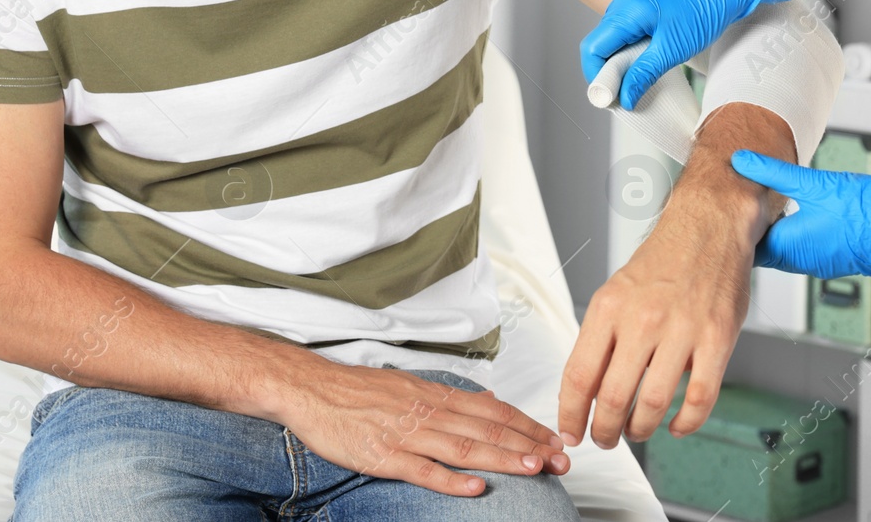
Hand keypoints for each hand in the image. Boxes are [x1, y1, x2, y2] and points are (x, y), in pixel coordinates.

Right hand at [276, 359, 569, 497]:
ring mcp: (406, 434)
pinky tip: (475, 488)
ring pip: (463, 447)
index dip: (526, 425)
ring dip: (501, 458)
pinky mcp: (383, 455)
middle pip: (486, 428)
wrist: (310, 388)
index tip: (555, 439)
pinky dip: (451, 480)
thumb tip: (488, 399)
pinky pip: (422, 469)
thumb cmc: (358, 390)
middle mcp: (427, 411)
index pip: (492, 410)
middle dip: (527, 444)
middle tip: (559, 459)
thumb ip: (450, 397)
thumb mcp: (410, 384)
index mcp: (434, 395)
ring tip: (532, 468)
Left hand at [559, 103, 790, 448]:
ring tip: (636, 432)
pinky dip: (685, 424)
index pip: (578, 375)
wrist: (707, 227)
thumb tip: (585, 389)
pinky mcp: (717, 339)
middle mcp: (641, 319)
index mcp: (608, 308)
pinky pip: (699, 399)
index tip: (570, 432)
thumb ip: (602, 337)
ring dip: (640, 430)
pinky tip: (676, 426)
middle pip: (612, 397)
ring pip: (652, 405)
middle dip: (603, 430)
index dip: (570, 413)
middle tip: (604, 439)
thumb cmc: (662, 262)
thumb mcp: (616, 292)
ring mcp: (681, 330)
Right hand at [580, 0, 813, 108]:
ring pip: (616, 36)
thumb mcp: (673, 49)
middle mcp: (625, 1)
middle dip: (609, 70)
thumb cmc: (705, 9)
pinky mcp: (649, 2)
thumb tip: (625, 98)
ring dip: (623, 60)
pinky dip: (635, 47)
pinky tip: (651, 59)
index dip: (596, 76)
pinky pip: (631, 28)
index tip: (610, 98)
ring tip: (641, 77)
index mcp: (625, 10)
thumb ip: (643, 74)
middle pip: (602, 43)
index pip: (592, 48)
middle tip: (626, 92)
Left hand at [730, 150, 870, 281]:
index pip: (742, 243)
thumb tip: (741, 161)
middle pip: (759, 246)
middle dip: (746, 224)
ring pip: (782, 247)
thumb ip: (774, 172)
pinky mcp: (836, 257)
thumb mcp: (818, 183)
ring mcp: (820, 262)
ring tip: (759, 199)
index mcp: (791, 248)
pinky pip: (803, 247)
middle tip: (732, 198)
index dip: (727, 223)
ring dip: (770, 227)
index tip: (715, 203)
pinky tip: (795, 209)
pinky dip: (792, 230)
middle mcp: (802, 262)